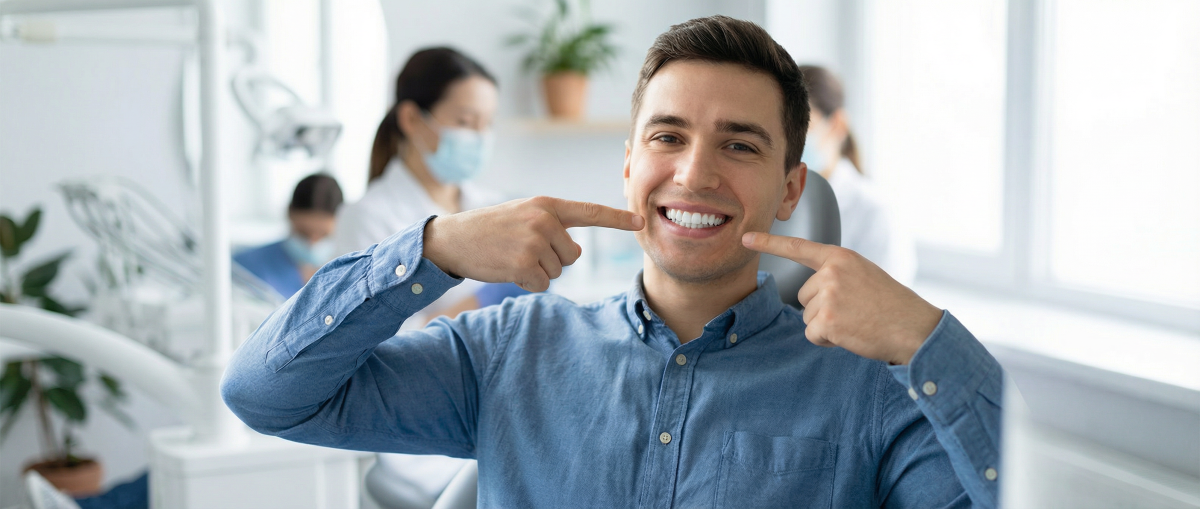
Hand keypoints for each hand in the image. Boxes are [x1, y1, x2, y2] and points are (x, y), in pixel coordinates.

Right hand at [424, 197, 644, 291]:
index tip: (641, 222)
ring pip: (557, 272)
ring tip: (511, 256)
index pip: (589, 212)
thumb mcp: (523, 215)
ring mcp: (533, 242)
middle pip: (572, 256)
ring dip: (536, 272)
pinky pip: (542, 284)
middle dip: (552, 260)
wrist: (453, 239)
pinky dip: (527, 284)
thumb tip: (575, 253)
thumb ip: (551, 225)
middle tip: (522, 250)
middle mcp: (543, 220)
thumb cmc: (490, 229)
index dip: (617, 219)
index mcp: (546, 205)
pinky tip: (508, 269)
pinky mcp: (523, 264)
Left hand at [742, 232, 940, 364]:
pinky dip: (828, 340)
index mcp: (840, 258)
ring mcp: (828, 296)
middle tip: (855, 311)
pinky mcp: (826, 320)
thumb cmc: (891, 305)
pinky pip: (812, 334)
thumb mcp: (864, 275)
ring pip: (807, 316)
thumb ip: (836, 274)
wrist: (913, 327)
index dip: (769, 242)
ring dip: (827, 325)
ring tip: (856, 321)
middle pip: (803, 295)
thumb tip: (810, 291)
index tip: (745, 237)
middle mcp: (831, 273)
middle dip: (823, 308)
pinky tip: (851, 334)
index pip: (798, 248)